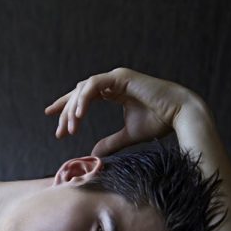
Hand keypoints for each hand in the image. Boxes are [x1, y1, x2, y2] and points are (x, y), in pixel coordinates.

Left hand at [44, 67, 194, 155]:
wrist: (180, 115)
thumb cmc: (159, 122)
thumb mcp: (128, 135)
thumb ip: (111, 142)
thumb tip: (94, 153)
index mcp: (114, 91)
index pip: (83, 96)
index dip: (66, 105)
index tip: (50, 115)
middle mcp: (113, 82)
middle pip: (79, 93)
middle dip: (66, 112)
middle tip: (60, 132)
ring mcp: (117, 77)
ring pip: (84, 89)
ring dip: (74, 109)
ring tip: (71, 128)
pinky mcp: (121, 77)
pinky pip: (94, 86)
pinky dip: (84, 100)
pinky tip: (78, 115)